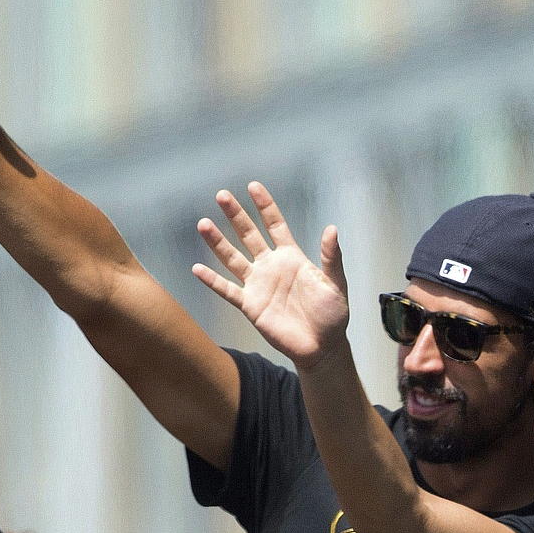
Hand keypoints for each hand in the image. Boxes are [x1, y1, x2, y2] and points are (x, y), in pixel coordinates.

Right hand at [192, 182, 350, 367]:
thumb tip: (332, 229)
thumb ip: (331, 258)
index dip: (265, 206)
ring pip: (233, 258)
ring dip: (218, 242)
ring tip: (203, 224)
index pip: (275, 225)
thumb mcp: (336, 284)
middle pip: (249, 235)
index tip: (253, 186)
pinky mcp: (250, 306)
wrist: (322, 346)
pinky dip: (212, 280)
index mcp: (292, 257)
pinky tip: (197, 268)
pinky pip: (227, 290)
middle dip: (236, 216)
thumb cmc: (333, 315)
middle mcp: (271, 267)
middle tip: (222, 195)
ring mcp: (258, 285)